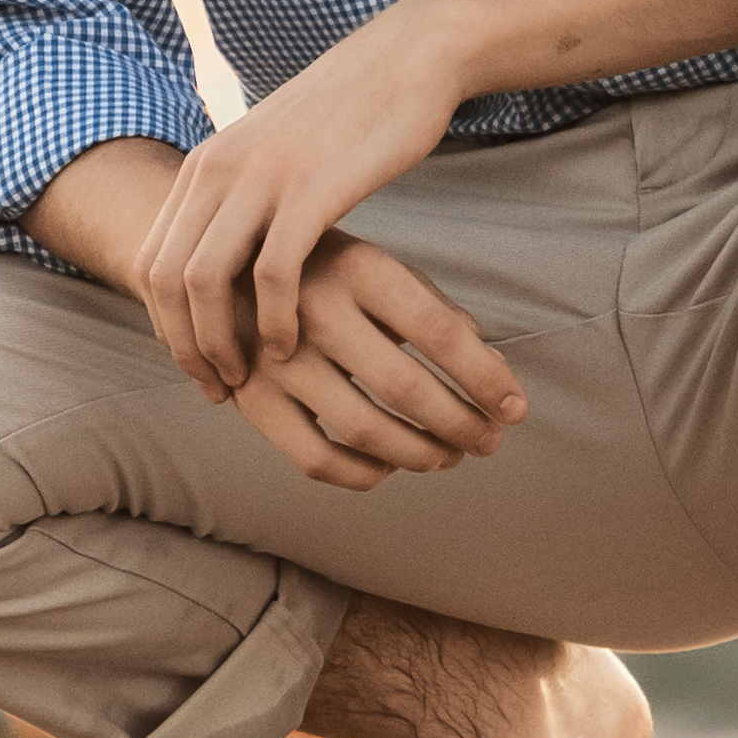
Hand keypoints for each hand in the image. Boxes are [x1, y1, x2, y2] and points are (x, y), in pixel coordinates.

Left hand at [133, 2, 472, 391]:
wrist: (405, 60)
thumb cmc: (347, 117)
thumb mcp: (271, 152)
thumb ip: (240, 196)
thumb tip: (224, 254)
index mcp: (203, 164)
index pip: (150, 259)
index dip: (164, 323)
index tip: (196, 362)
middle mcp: (217, 169)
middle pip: (166, 277)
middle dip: (183, 344)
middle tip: (216, 386)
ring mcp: (260, 178)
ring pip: (205, 280)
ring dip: (219, 342)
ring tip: (246, 375)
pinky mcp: (310, 191)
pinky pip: (272, 274)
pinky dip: (272, 321)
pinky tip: (289, 347)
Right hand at [209, 229, 528, 492]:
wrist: (221, 263)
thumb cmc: (324, 268)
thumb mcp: (380, 266)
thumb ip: (435, 311)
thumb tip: (492, 372)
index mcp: (360, 267)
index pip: (440, 332)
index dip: (486, 378)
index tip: (516, 409)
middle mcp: (315, 310)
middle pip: (407, 388)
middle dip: (462, 424)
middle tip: (490, 441)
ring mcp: (277, 358)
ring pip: (365, 431)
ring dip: (421, 455)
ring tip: (450, 455)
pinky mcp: (251, 398)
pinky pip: (316, 459)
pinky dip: (363, 475)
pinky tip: (389, 465)